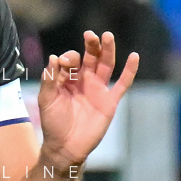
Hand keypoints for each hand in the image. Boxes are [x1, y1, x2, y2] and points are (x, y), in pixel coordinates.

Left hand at [38, 30, 138, 167]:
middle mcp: (83, 81)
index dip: (68, 58)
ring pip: (106, 65)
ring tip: (107, 36)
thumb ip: (49, 79)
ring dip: (108, 51)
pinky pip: (123, 83)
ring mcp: (98, 89)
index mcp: (67, 79)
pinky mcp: (110, 101)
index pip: (70, 60)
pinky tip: (134, 56)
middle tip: (90, 34)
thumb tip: (53, 57)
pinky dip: (130, 70)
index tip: (63, 62)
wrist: (65, 146)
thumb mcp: (46, 99)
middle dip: (90, 45)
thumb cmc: (53, 122)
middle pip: (90, 58)